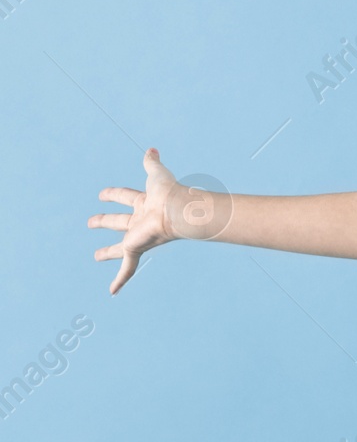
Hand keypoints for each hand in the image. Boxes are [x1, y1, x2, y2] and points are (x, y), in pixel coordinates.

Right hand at [88, 147, 190, 294]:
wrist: (180, 211)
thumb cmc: (171, 192)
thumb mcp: (157, 174)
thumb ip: (152, 162)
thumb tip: (152, 149)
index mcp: (145, 203)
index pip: (125, 197)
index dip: (113, 194)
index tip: (102, 194)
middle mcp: (140, 221)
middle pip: (118, 221)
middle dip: (104, 221)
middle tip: (91, 222)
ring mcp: (138, 237)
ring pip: (120, 247)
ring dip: (108, 253)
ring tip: (96, 257)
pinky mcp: (136, 249)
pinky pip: (127, 268)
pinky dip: (120, 281)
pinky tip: (112, 292)